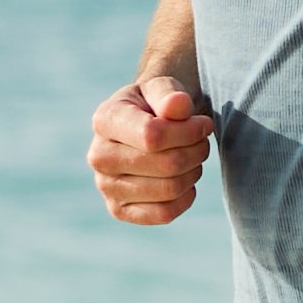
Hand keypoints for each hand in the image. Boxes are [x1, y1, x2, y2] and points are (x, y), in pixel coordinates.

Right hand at [88, 75, 214, 223]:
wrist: (144, 128)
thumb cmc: (155, 105)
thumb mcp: (163, 88)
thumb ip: (170, 94)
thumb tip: (178, 105)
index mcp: (105, 120)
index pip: (153, 135)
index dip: (188, 132)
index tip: (203, 124)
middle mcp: (98, 156)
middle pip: (166, 164)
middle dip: (195, 151)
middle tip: (202, 142)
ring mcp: (105, 187)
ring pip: (169, 189)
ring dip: (193, 172)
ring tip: (193, 157)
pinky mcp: (118, 210)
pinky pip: (164, 213)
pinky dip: (185, 198)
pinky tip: (185, 181)